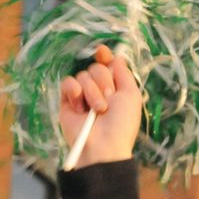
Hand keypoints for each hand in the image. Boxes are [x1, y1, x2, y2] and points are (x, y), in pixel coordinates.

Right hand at [60, 44, 141, 165]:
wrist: (103, 145)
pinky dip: (74, 92)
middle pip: (96, 68)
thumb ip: (124, 73)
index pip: (107, 64)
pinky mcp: (67, 101)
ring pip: (83, 75)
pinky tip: (80, 107)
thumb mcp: (131, 96)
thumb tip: (115, 56)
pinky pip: (68, 83)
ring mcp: (82, 95)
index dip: (104, 56)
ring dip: (92, 92)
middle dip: (104, 82)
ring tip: (97, 110)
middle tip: (109, 101)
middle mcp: (98, 89)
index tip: (102, 53)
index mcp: (115, 88)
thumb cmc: (121, 124)